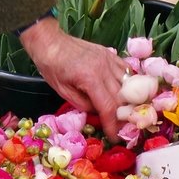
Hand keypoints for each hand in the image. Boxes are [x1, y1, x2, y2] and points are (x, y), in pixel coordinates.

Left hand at [19, 17, 127, 140]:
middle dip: (123, 116)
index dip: (113, 125)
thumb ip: (84, 105)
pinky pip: (126, 71)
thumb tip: (100, 113)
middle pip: (122, 98)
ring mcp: (109, 59)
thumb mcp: (63, 91)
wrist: (50, 41)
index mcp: (90, 78)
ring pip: (128, 84)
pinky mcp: (109, 54)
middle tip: (121, 128)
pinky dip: (129, 83)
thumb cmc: (51, 66)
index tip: (114, 137)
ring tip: (126, 113)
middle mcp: (104, 68)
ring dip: (129, 101)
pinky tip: (127, 93)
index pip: (109, 107)